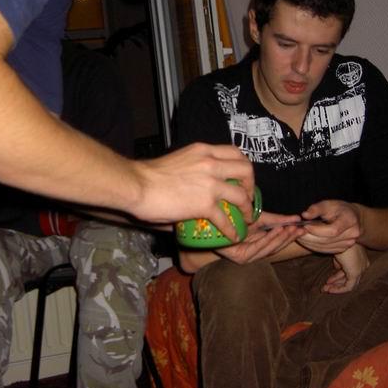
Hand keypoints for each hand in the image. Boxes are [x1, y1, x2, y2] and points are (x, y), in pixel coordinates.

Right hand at [135, 143, 254, 240]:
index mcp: (203, 151)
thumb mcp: (177, 163)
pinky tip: (232, 236)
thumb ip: (192, 172)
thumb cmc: (148, 175)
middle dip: (251, 185)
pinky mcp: (205, 204)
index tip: (240, 178)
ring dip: (247, 208)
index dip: (242, 166)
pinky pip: (226, 218)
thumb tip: (195, 190)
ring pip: (242, 194)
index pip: (234, 152)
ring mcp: (210, 183)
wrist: (137, 185)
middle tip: (246, 197)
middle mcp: (211, 163)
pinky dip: (232, 229)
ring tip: (246, 218)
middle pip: (246, 169)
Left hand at [215, 213, 304, 263]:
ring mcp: (248, 257)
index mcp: (260, 246)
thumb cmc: (235, 220)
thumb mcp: (260, 218)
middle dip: (289, 238)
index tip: (304, 228)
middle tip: (300, 229)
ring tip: (290, 229)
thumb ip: (277, 219)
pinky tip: (277, 231)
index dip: (291, 235)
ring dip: (281, 238)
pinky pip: (258, 247)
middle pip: (276, 246)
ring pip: (269, 248)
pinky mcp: (241, 258)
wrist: (215, 223)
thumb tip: (297, 218)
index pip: (279, 242)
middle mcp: (255, 253)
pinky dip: (269, 239)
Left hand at [297, 199, 360, 253]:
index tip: (304, 226)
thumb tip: (304, 215)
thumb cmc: (337, 209)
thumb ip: (316, 209)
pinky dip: (313, 247)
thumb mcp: (328, 204)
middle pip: (327, 240)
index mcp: (349, 220)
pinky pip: (325, 250)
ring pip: (325, 247)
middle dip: (310, 237)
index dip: (317, 230)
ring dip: (309, 243)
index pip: (332, 230)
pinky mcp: (342, 248)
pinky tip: (305, 241)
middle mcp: (352, 234)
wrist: (351, 217)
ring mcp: (348, 243)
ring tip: (298, 236)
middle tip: (296, 233)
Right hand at [321, 243, 369, 292]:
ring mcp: (361, 269)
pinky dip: (339, 289)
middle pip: (349, 277)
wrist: (339, 236)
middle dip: (336, 283)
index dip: (338, 277)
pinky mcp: (356, 272)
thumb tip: (337, 267)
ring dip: (336, 287)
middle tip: (325, 287)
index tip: (328, 280)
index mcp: (360, 257)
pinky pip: (349, 286)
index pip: (349, 270)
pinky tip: (330, 289)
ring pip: (350, 284)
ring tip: (325, 289)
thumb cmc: (336, 239)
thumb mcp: (337, 250)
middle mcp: (363, 264)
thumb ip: (339, 260)